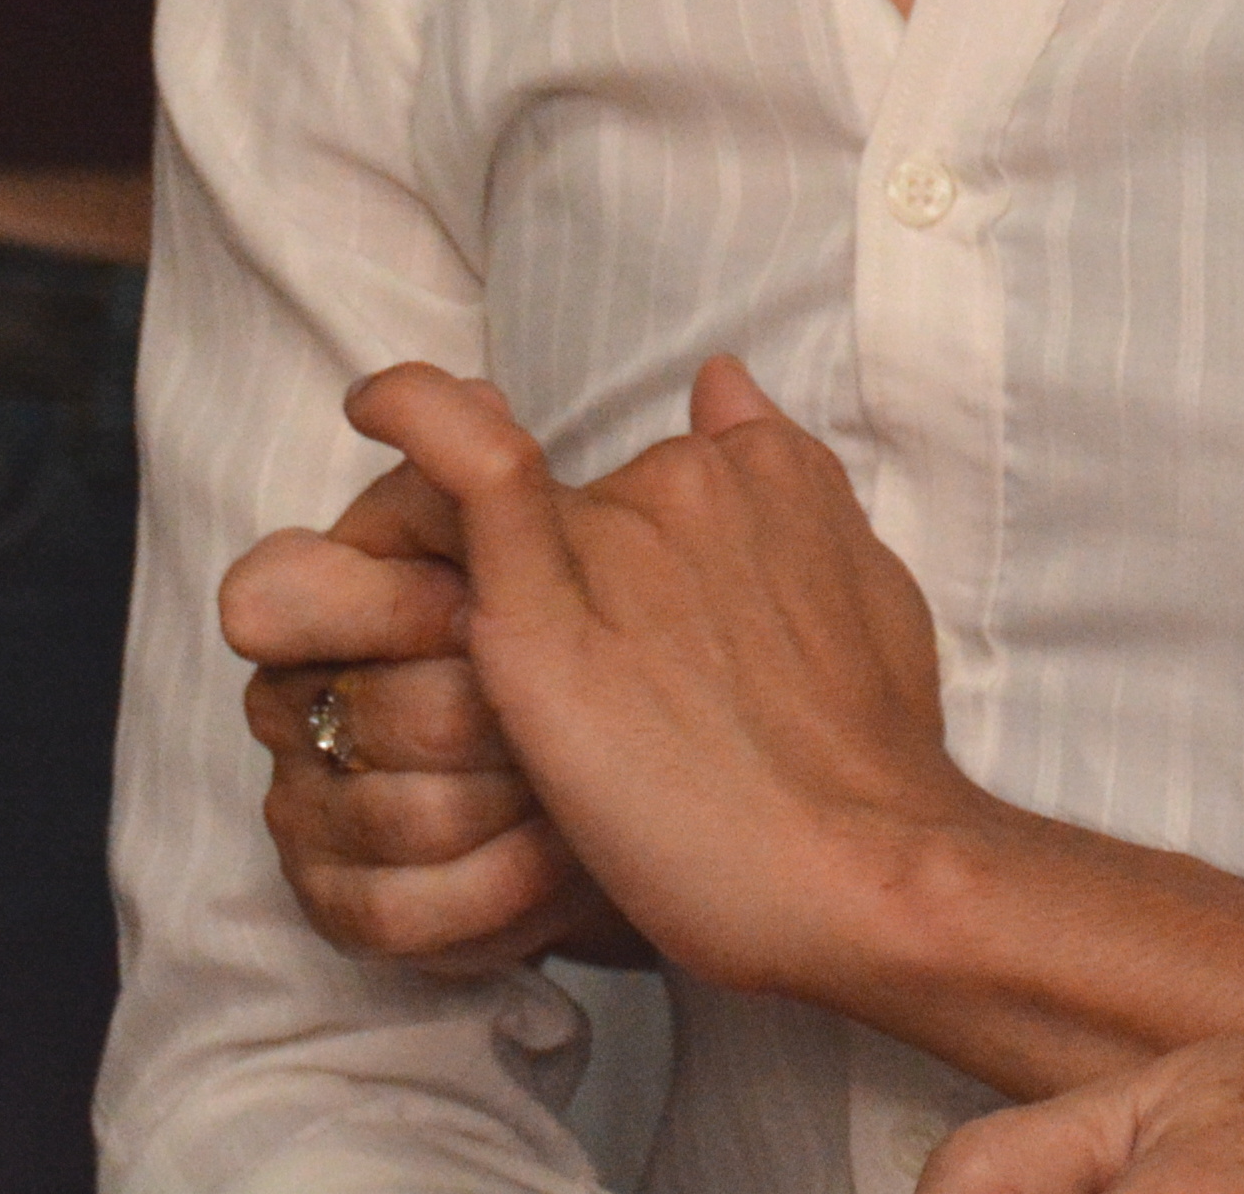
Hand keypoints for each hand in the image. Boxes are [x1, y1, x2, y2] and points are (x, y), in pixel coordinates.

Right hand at [225, 451, 635, 975]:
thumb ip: (502, 479)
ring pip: (383, 814)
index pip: (270, 592)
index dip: (380, 600)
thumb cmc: (577, 654)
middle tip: (556, 713)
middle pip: (350, 709)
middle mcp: (293, 707)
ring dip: (505, 805)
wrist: (637, 792)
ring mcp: (309, 813)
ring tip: (588, 790)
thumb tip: (486, 400)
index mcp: (322, 607)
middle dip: (471, 711)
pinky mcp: (346, 906)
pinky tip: (562, 865)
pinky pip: (393, 911)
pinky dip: (494, 894)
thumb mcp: (549, 554)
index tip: (483, 604)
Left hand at [349, 353, 977, 1005]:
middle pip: (587, 509)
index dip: (628, 543)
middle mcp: (694, 478)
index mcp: (771, 473)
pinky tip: (372, 408)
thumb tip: (721, 383)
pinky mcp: (545, 614)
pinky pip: (469, 479)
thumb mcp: (865, 588)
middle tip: (600, 712)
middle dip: (579, 593)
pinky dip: (417, 420)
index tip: (614, 606)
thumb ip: (788, 488)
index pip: (669, 472)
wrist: (861, 861)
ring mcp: (619, 538)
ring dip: (513, 607)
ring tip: (544, 724)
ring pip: (516, 530)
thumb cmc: (871, 759)